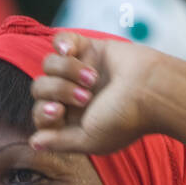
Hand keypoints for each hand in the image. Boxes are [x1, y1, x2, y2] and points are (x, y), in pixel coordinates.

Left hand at [29, 31, 167, 154]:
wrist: (152, 89)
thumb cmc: (125, 119)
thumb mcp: (90, 140)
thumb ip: (60, 142)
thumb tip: (33, 143)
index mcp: (71, 119)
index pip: (39, 114)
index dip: (42, 112)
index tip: (58, 112)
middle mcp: (72, 94)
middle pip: (40, 87)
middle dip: (58, 91)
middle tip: (85, 97)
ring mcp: (79, 70)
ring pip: (49, 64)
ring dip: (67, 71)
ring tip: (92, 78)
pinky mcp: (89, 47)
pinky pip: (61, 40)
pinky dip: (62, 43)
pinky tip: (71, 50)